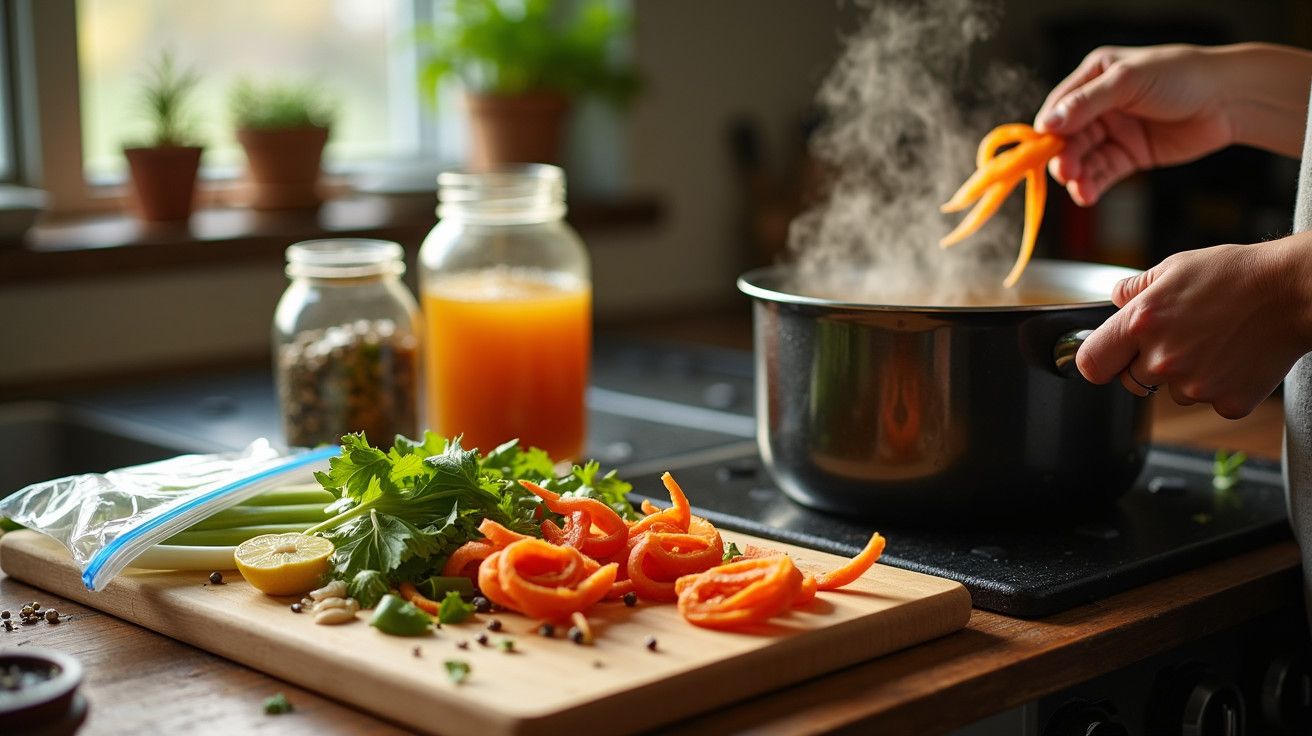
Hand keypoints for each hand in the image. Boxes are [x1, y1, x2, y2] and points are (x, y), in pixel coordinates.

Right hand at [1035, 44, 1232, 205]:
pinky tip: (1087, 194)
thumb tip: (1047, 125)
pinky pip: (1102, 173)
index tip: (1042, 149)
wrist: (1229, 99)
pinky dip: (1093, 185)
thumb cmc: (1182, 76)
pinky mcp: (1129, 156)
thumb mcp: (1128, 82)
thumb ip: (1086, 103)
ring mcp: (1114, 132)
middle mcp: (1099, 105)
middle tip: (1065, 172)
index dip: (1048, 129)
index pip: (1059, 106)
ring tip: (1079, 187)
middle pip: (1068, 137)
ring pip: (1083, 158)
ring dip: (1077, 175)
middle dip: (1063, 156)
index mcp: (1094, 77)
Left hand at [1075, 233, 1311, 418]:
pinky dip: (1220, 385)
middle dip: (1147, 363)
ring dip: (1185, 375)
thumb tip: (1115, 299)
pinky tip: (1235, 356)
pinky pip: (1210, 401)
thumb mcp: (1175, 267)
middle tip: (1180, 338)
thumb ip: (1135, 288)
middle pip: (1132, 381)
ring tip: (1215, 341)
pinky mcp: (1227, 402)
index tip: (1107, 357)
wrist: (1294, 291)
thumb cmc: (1236, 274)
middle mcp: (1163, 359)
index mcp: (1141, 324)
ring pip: (1172, 393)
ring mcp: (1195, 385)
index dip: (1097, 360)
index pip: (1091, 363)